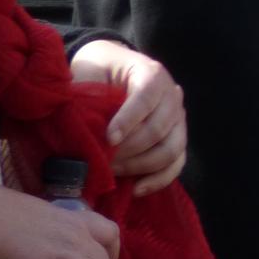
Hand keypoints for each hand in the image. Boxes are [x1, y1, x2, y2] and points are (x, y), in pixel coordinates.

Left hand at [69, 40, 187, 194]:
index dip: (128, 120)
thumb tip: (79, 124)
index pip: (146, 98)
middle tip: (101, 161)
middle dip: (128, 150)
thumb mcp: (88, 74)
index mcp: (151, 73)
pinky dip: (159, 179)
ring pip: (171, 149)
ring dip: (140, 166)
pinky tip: (136, 189)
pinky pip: (177, 162)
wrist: (109, 69)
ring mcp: (179, 117)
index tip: (108, 140)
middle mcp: (172, 94)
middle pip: (159, 128)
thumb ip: (86, 93)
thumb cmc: (96, 73)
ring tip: (112, 170)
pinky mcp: (177, 137)